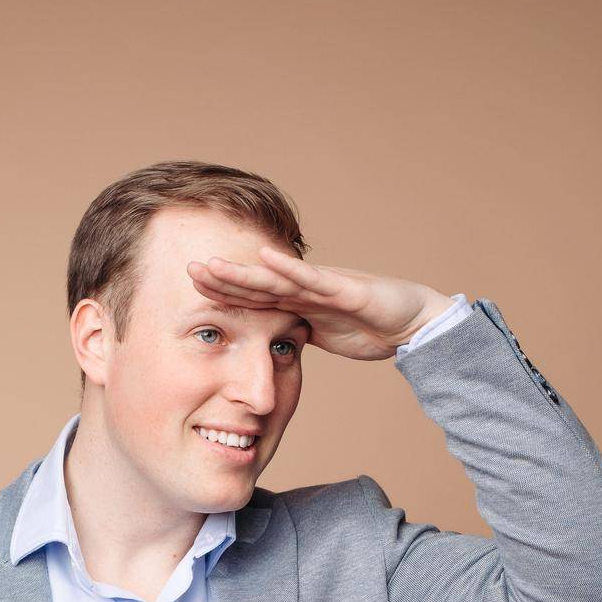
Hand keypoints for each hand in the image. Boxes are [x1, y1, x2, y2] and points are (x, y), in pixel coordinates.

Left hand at [186, 244, 455, 361]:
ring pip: (276, 278)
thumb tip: (273, 344)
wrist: (414, 324)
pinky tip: (265, 257)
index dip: (224, 294)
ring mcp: (325, 286)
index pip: (254, 298)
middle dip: (222, 279)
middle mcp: (306, 290)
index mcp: (300, 303)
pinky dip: (289, 268)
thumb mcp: (325, 336)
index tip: (191, 291)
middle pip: (257, 284)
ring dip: (244, 272)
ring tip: (213, 265)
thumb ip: (299, 333)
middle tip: (187, 270)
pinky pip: (313, 279)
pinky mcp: (346, 288)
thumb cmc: (372, 326)